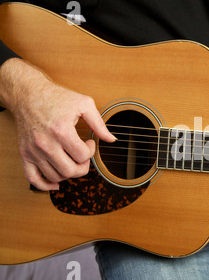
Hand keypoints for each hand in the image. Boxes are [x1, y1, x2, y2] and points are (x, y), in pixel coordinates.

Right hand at [0, 58, 115, 190]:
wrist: (28, 94)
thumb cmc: (57, 98)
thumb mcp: (83, 104)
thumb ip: (99, 123)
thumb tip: (112, 140)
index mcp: (61, 131)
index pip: (83, 156)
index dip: (91, 151)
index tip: (89, 143)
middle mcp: (45, 143)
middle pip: (70, 171)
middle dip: (83, 166)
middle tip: (83, 155)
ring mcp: (34, 151)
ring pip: (56, 176)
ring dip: (68, 173)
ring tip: (71, 160)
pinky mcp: (25, 154)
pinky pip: (33, 178)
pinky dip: (45, 185)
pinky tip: (56, 182)